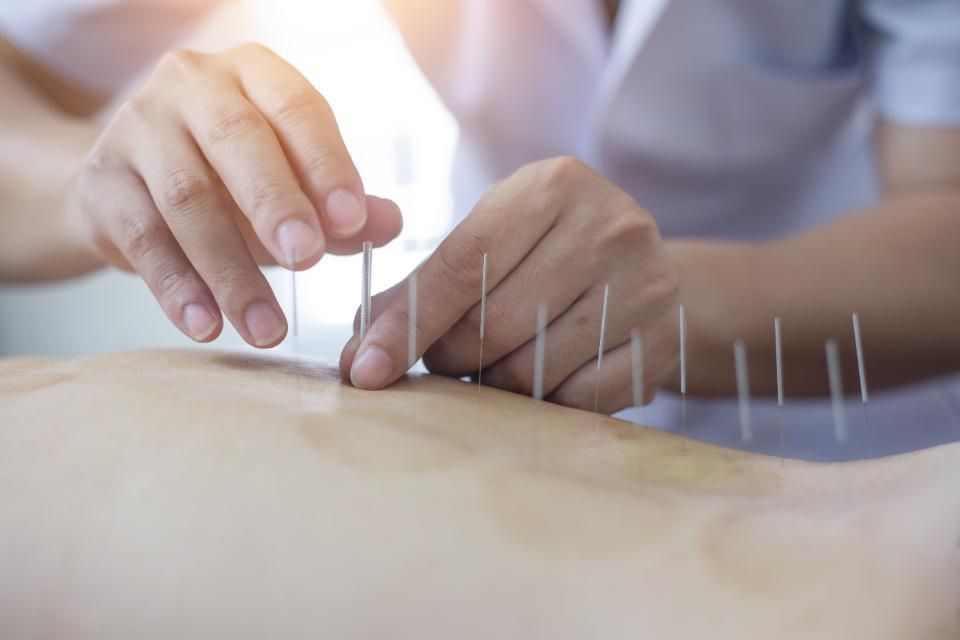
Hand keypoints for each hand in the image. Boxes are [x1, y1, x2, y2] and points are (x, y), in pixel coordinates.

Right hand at [67, 44, 401, 346]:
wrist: (132, 182)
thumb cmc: (232, 178)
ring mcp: (137, 130)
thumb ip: (341, 206)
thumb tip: (389, 225)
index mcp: (252, 74)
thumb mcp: (293, 184)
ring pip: (187, 199)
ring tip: (267, 328)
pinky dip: (178, 288)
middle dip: (275, 204)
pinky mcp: (102, 184)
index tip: (352, 222)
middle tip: (307, 261)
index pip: (296, 108)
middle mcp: (190, 87)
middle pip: (235, 141)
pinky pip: (144, 239)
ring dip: (232, 270)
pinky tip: (208, 326)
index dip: (327, 164)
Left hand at [339, 157, 679, 412]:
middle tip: (448, 359)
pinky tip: (545, 377)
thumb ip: (422, 289)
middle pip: (493, 325)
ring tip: (496, 365)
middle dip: (452, 357)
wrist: (637, 267)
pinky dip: (547, 403)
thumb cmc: (544, 253)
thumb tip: (361, 354)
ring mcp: (647, 282)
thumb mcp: (489, 242)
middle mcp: (609, 224)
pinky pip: (579, 401)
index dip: (407, 324)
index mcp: (551, 186)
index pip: (461, 266)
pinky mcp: (666, 339)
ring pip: (532, 370)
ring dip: (496, 384)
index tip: (366, 370)